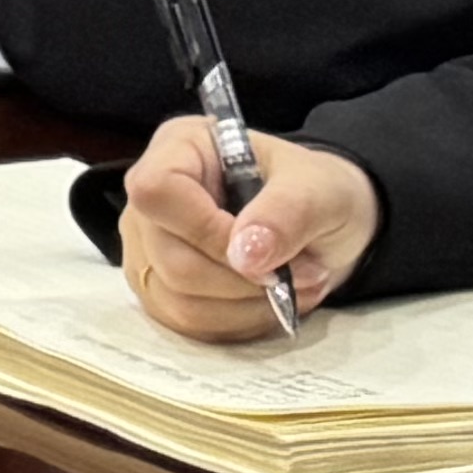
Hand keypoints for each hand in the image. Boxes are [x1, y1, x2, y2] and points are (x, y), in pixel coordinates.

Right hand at [115, 115, 379, 341]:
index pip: (157, 191)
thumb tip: (246, 256)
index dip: (205, 231)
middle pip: (169, 257)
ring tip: (294, 288)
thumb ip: (286, 213)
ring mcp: (148, 247)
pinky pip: (186, 323)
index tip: (264, 252)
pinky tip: (269, 303)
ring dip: (247, 306)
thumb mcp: (320, 190)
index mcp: (179, 149)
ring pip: (177, 299)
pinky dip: (238, 322)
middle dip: (243, 279)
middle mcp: (149, 199)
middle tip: (306, 274)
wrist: (323, 225)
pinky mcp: (161, 289)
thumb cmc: (316, 191)